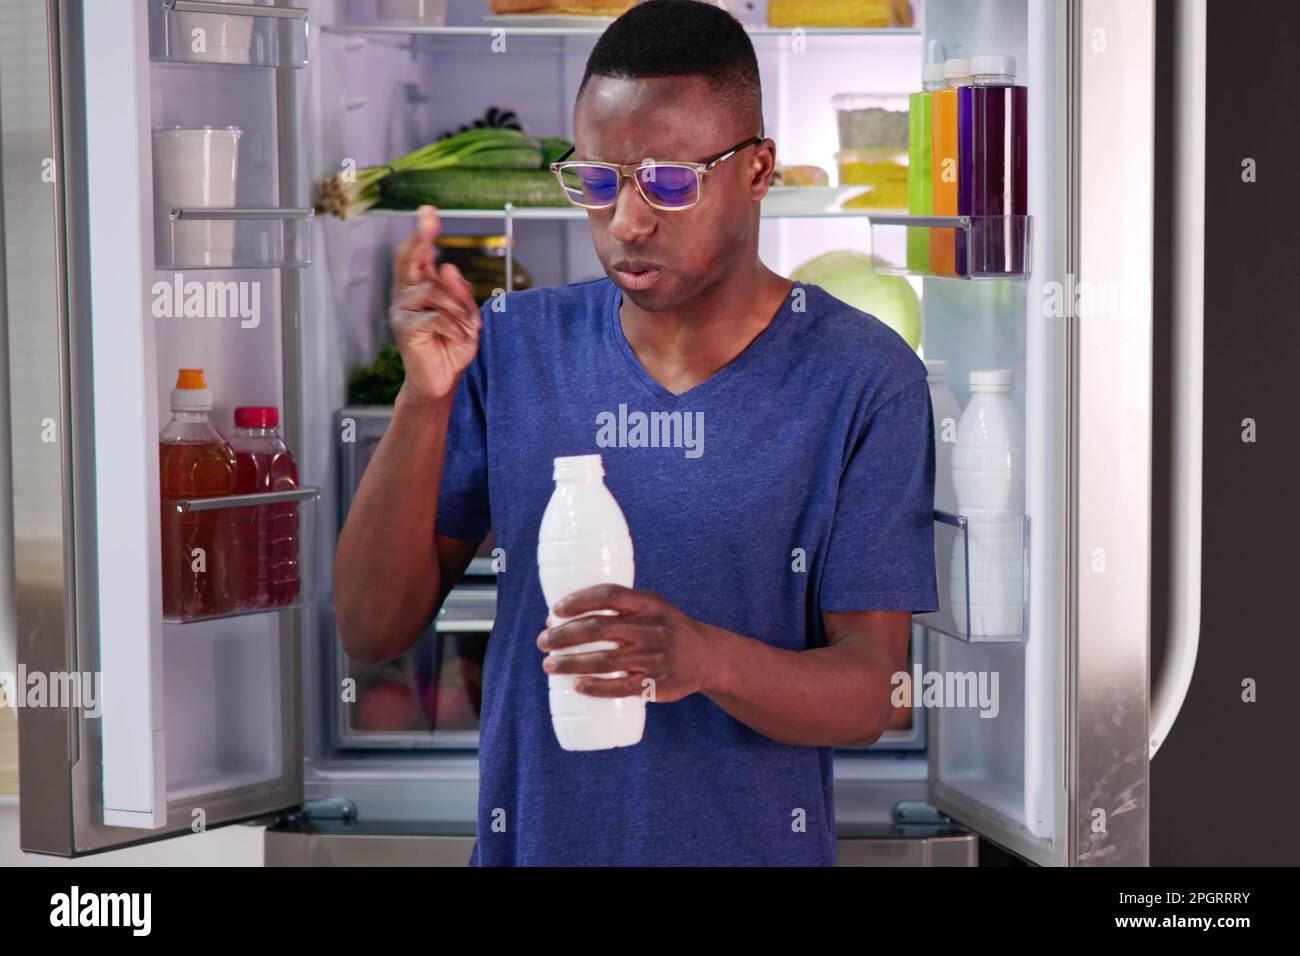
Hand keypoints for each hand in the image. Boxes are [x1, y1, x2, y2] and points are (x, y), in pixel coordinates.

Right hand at [389, 204, 481, 404]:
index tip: (429, 211)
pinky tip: (463, 337)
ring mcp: (403, 311)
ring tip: (470, 326)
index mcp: (421, 287)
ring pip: (430, 290)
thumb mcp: (465, 317)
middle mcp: (407, 294)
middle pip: (408, 259)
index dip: (423, 232)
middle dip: (420, 237)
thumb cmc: (452, 348)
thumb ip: (459, 293)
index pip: (418, 254)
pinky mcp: (405, 330)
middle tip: (428, 220)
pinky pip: (433, 318)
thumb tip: (447, 266)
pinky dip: (454, 326)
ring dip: (457, 306)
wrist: (442, 381)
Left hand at [536, 585, 723, 703]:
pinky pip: (621, 687)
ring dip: (571, 663)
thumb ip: (616, 609)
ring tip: (549, 665)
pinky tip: (577, 686)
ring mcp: (653, 657)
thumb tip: (562, 618)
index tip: (555, 610)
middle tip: (543, 642)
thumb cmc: (667, 629)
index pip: (609, 594)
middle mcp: (651, 628)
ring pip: (605, 660)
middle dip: (564, 635)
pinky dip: (597, 687)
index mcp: (648, 604)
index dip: (578, 600)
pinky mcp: (655, 683)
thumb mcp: (652, 607)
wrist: (708, 657)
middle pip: (599, 628)